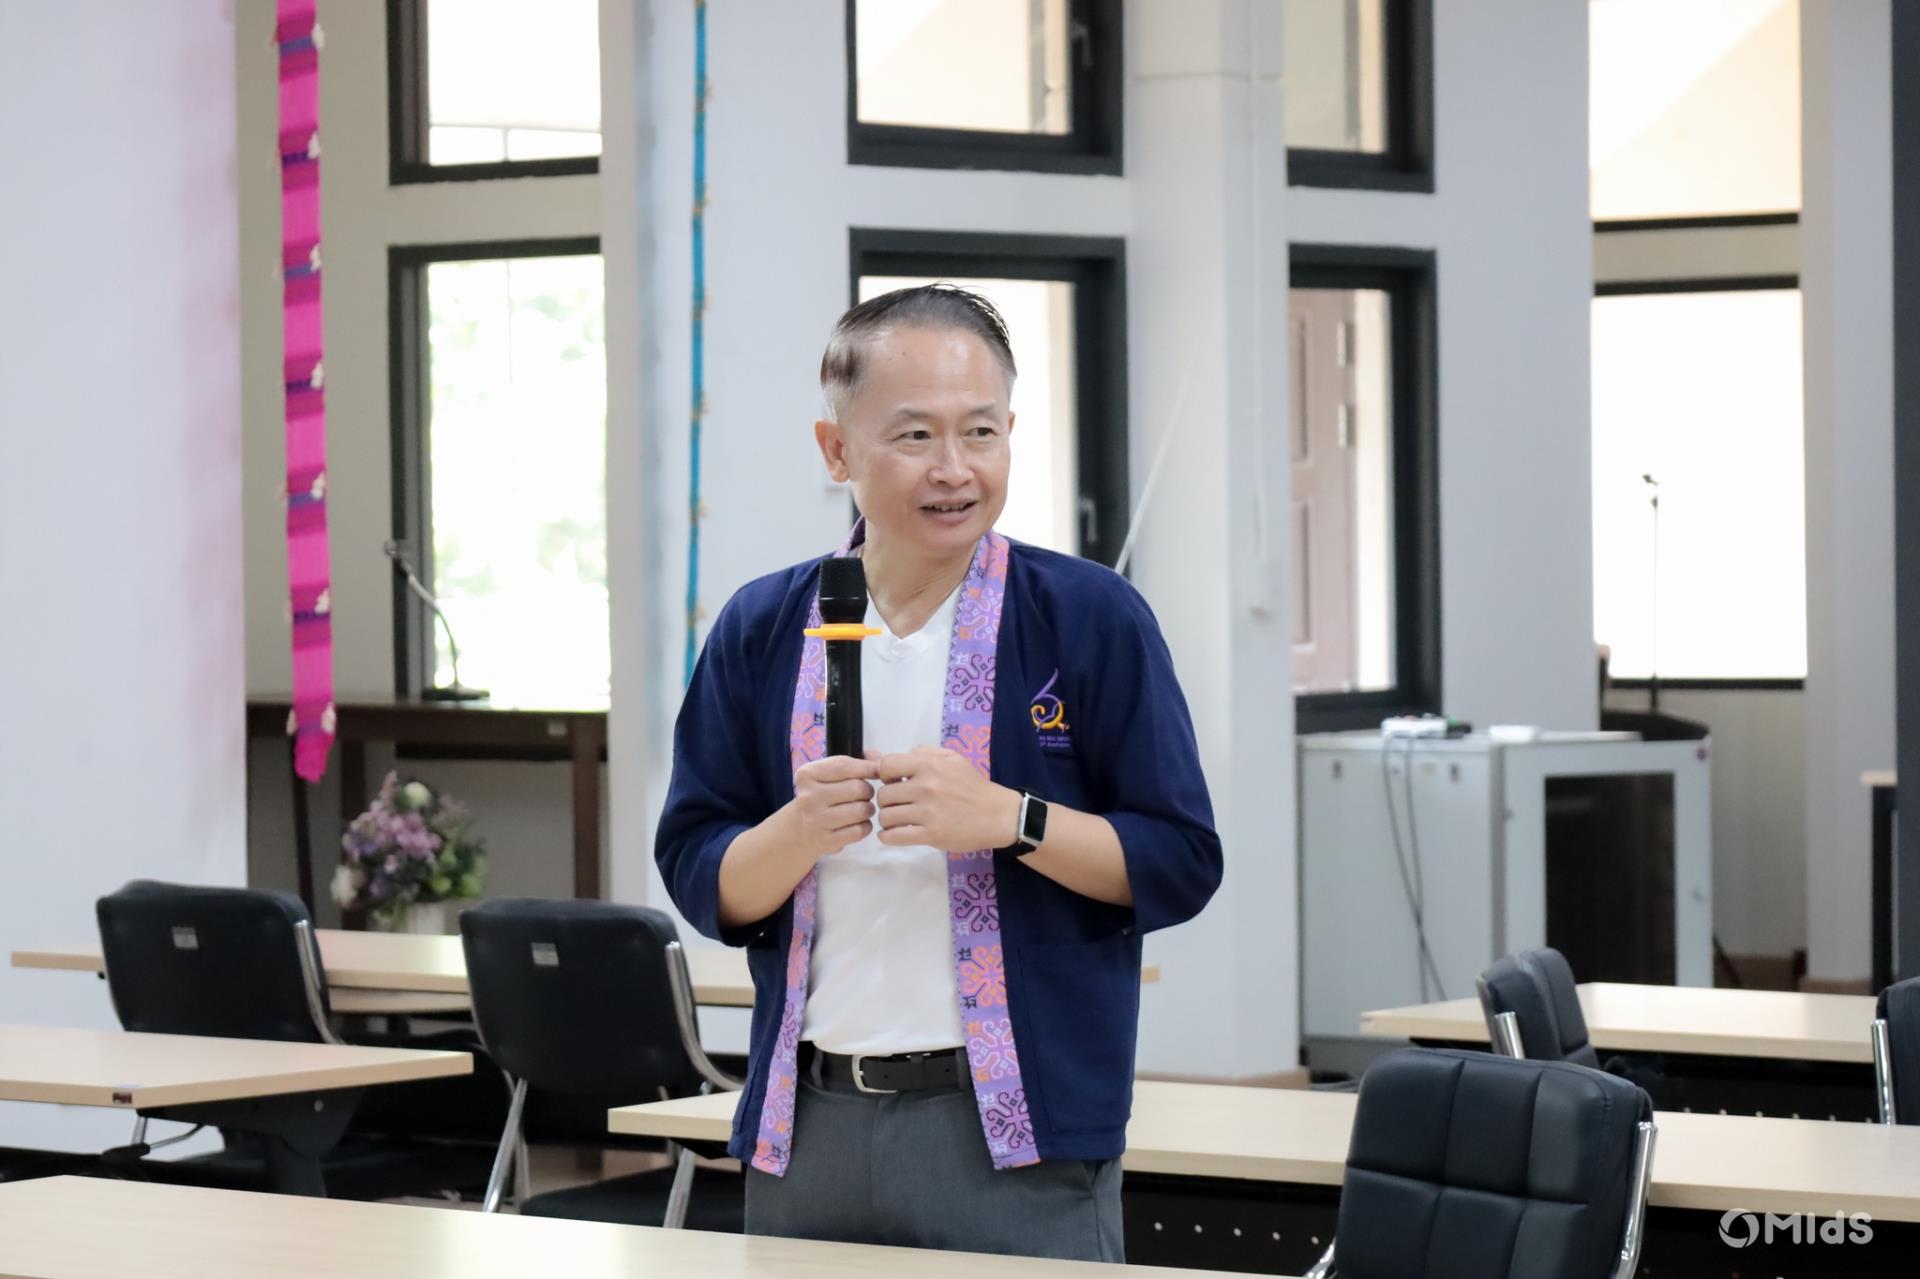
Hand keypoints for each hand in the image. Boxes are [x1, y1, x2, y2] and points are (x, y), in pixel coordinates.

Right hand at [789, 755, 879, 857]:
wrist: (799, 828)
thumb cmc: (822, 795)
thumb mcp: (829, 773)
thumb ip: (856, 761)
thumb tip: (880, 761)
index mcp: (808, 775)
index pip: (843, 766)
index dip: (866, 767)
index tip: (877, 770)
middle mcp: (809, 797)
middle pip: (856, 789)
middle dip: (868, 790)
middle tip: (865, 794)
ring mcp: (816, 820)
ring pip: (861, 810)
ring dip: (868, 809)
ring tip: (863, 808)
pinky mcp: (827, 840)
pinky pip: (859, 831)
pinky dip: (865, 826)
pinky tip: (858, 823)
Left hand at [873, 745, 1018, 852]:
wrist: (998, 815)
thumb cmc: (972, 786)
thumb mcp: (951, 758)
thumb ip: (920, 753)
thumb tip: (881, 755)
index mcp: (929, 765)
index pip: (886, 765)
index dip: (885, 775)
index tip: (895, 782)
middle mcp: (926, 787)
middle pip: (883, 795)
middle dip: (888, 800)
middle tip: (900, 804)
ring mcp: (927, 812)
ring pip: (886, 816)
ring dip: (888, 819)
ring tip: (899, 819)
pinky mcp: (930, 835)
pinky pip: (893, 836)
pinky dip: (888, 836)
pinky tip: (895, 833)